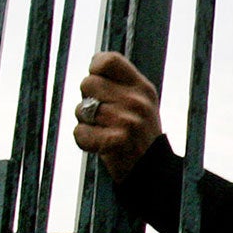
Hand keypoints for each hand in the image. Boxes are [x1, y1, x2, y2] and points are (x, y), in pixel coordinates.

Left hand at [72, 51, 162, 182]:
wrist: (153, 172)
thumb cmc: (140, 134)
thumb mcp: (142, 102)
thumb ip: (121, 83)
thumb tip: (94, 64)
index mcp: (143, 88)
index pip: (107, 60)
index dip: (95, 69)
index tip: (99, 82)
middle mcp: (136, 101)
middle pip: (87, 84)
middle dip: (88, 99)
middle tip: (104, 115)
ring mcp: (127, 122)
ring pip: (81, 109)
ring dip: (86, 122)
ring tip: (104, 131)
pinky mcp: (115, 142)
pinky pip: (79, 132)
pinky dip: (85, 140)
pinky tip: (100, 145)